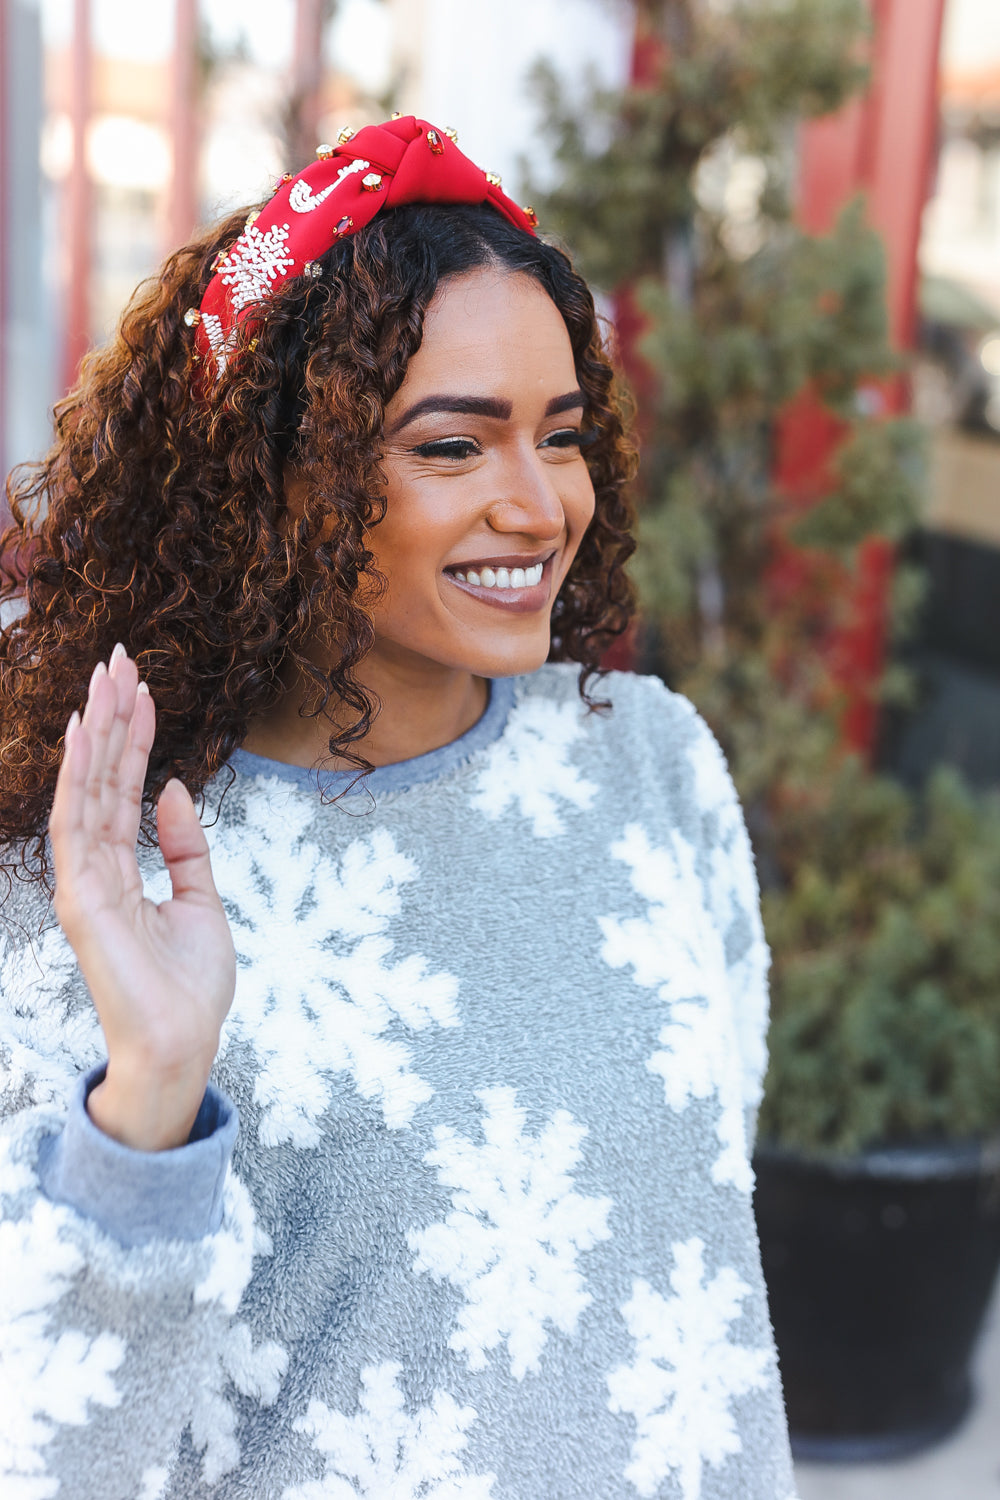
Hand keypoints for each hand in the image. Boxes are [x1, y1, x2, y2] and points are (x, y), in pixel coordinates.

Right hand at [49, 646, 236, 1150]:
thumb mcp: (201, 901)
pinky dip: (80, 776)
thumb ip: (185, 846)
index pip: (123, 789)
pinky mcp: (81, 898)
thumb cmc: (190, 988)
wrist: (184, 1045)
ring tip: (105, 676)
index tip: (142, 686)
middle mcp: (96, 870)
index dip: (133, 736)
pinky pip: (76, 824)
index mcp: (121, 871)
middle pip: (101, 779)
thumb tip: (172, 787)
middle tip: (117, 657)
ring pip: (86, 790)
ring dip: (95, 731)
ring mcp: (83, 882)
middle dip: (111, 717)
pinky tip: (87, 732)